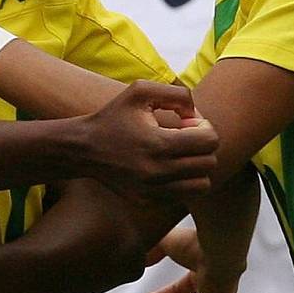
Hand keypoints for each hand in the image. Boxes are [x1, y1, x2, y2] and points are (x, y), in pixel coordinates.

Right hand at [74, 82, 217, 202]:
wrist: (83, 149)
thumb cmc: (114, 116)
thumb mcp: (140, 91)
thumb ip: (176, 94)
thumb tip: (196, 113)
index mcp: (159, 144)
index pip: (209, 141)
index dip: (205, 126)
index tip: (187, 122)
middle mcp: (158, 173)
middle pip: (209, 163)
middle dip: (203, 146)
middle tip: (184, 137)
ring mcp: (153, 191)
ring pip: (202, 186)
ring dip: (197, 168)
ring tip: (180, 154)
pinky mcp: (148, 202)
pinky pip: (183, 196)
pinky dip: (182, 182)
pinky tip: (167, 167)